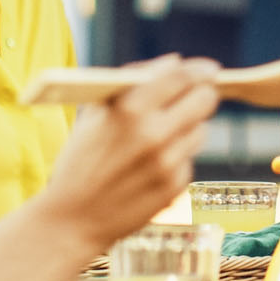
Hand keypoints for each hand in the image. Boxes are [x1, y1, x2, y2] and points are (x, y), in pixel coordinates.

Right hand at [36, 55, 222, 246]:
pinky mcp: (174, 188)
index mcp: (130, 109)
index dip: (200, 70)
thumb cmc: (80, 159)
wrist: (71, 218)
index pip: (183, 77)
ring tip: (159, 137)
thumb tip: (175, 62)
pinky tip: (150, 166)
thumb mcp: (96, 112)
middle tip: (195, 96)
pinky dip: (176, 158)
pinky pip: (189, 160)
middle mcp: (153, 135)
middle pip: (205, 101)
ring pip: (200, 131)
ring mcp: (167, 164)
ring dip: (187, 128)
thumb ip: (133, 82)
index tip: (208, 70)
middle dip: (201, 95)